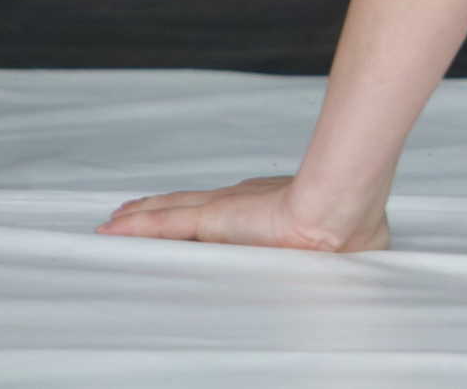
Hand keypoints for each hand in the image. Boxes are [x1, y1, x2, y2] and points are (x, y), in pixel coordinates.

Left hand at [97, 176, 389, 251]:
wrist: (338, 216)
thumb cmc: (344, 232)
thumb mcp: (330, 247)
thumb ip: (324, 252)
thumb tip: (353, 259)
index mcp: (266, 210)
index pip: (221, 212)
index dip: (196, 212)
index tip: (182, 214)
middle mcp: (239, 206)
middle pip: (187, 207)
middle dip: (159, 211)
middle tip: (130, 214)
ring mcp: (223, 212)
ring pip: (168, 213)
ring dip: (139, 218)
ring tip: (114, 223)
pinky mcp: (211, 220)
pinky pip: (163, 223)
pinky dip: (136, 226)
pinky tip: (113, 229)